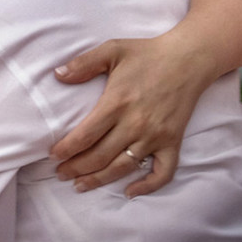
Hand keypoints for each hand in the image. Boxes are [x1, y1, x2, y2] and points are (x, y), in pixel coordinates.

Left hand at [50, 34, 211, 197]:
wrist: (188, 59)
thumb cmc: (146, 53)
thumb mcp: (111, 50)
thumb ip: (83, 63)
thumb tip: (58, 74)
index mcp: (116, 103)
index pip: (85, 135)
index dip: (66, 149)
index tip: (52, 156)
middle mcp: (135, 124)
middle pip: (100, 156)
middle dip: (76, 168)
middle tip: (60, 174)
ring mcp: (155, 136)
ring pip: (123, 167)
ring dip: (99, 180)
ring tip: (80, 185)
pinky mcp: (173, 142)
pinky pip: (162, 172)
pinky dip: (147, 187)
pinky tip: (129, 192)